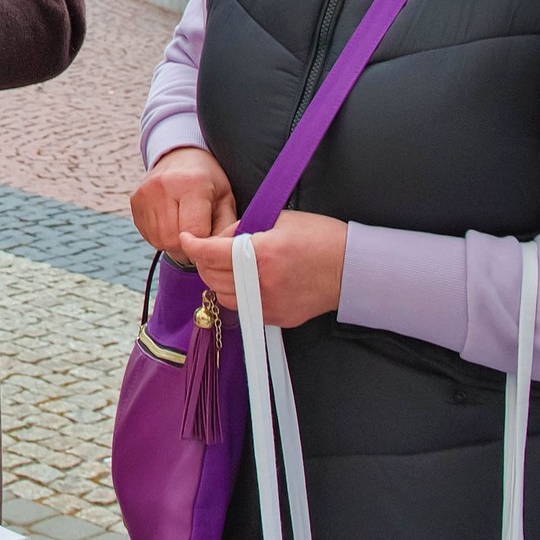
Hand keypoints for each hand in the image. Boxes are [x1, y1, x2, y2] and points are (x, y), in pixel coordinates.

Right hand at [131, 146, 236, 259]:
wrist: (181, 156)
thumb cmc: (207, 180)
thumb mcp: (225, 199)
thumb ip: (225, 228)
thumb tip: (220, 255)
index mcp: (192, 183)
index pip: (195, 232)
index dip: (204, 244)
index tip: (209, 240)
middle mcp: (163, 186)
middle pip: (173, 239)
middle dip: (187, 247)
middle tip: (197, 236)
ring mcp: (145, 193)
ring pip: (159, 240)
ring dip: (173, 243)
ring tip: (184, 227)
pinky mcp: (134, 201)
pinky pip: (147, 235)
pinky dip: (161, 236)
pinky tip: (170, 222)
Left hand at [177, 211, 347, 327]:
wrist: (351, 269)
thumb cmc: (319, 237)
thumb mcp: (279, 220)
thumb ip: (244, 228)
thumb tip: (220, 238)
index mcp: (260, 255)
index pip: (210, 253)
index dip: (193, 244)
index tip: (187, 238)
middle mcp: (261, 284)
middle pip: (210, 277)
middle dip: (204, 261)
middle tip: (211, 249)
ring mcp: (269, 305)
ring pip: (223, 296)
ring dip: (218, 280)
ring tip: (230, 265)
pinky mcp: (277, 319)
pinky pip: (243, 309)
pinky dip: (238, 294)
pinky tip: (248, 281)